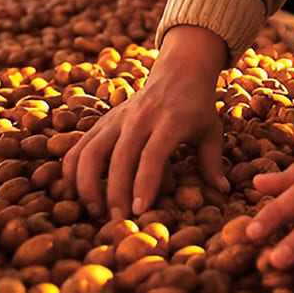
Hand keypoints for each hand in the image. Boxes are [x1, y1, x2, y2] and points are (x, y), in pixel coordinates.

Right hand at [63, 26, 229, 220]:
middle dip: (115, 193)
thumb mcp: (211, 129)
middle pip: (119, 157)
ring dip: (86, 183)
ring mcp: (117, 118)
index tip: (139, 210)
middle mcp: (140, 118)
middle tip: (117, 222)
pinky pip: (79, 145)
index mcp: (169, 120)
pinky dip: (70, 169)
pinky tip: (73, 193)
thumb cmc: (197, 106)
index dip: (144, 183)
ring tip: (92, 211)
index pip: (152, 154)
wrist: (178, 71)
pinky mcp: (102, 120)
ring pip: (91, 151)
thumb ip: (213, 160)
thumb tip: (222, 190)